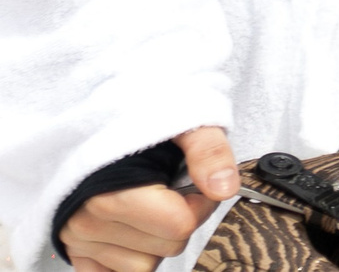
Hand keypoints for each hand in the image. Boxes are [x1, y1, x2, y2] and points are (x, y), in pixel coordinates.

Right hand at [63, 127, 236, 271]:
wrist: (98, 120)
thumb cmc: (141, 122)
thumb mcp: (183, 122)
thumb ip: (208, 152)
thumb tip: (224, 188)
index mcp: (112, 194)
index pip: (180, 225)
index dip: (200, 204)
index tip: (194, 185)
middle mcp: (89, 222)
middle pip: (167, 247)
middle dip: (181, 221)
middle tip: (172, 193)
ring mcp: (80, 240)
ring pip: (143, 266)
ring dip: (156, 241)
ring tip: (150, 207)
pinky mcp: (75, 251)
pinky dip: (129, 257)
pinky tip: (134, 230)